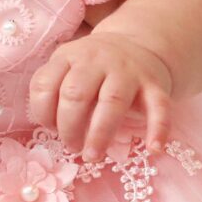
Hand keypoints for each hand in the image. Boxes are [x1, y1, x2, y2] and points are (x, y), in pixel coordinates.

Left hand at [27, 29, 174, 160]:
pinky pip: (158, 107)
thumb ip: (55, 89)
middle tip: (72, 147)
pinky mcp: (154, 84)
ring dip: (100, 134)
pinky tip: (154, 149)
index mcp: (69, 56)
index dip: (43, 112)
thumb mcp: (69, 66)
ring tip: (92, 157)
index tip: (51, 128)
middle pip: (76, 94)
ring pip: (112, 101)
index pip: (45, 84)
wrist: (139, 44)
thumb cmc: (95, 67)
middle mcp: (97, 60)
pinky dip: (158, 128)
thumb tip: (52, 128)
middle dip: (68, 127)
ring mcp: (128, 71)